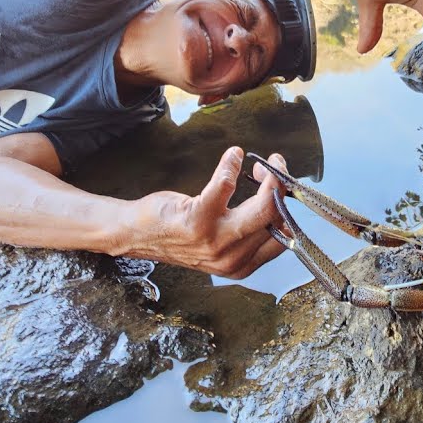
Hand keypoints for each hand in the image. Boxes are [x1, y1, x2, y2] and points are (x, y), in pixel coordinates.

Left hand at [119, 147, 287, 277]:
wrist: (136, 236)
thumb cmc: (177, 234)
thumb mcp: (219, 245)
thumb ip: (247, 232)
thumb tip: (274, 201)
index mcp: (242, 265)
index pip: (283, 236)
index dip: (286, 207)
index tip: (278, 189)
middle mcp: (232, 258)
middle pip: (277, 219)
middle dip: (282, 186)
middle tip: (275, 167)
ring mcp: (216, 241)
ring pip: (263, 207)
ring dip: (269, 177)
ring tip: (263, 164)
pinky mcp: (198, 220)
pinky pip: (225, 187)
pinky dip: (231, 166)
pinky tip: (232, 157)